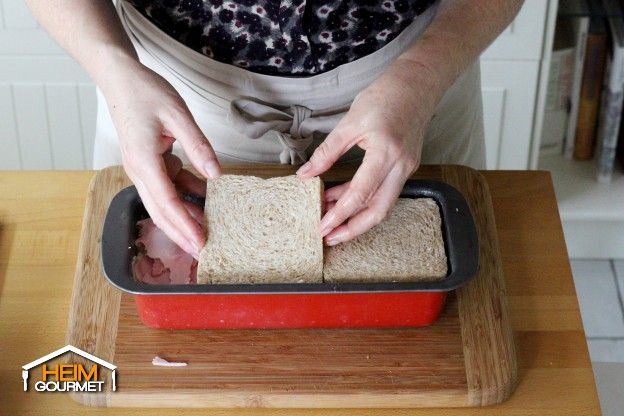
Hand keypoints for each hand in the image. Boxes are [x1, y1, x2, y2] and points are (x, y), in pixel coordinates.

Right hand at [102, 62, 220, 257]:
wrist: (120, 80)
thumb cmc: (146, 92)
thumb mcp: (177, 114)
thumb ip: (198, 145)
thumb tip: (216, 173)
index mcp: (143, 161)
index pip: (166, 202)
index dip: (184, 225)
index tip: (200, 242)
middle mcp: (139, 170)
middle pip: (160, 211)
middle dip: (181, 234)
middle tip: (202, 252)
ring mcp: (142, 169)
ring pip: (163, 203)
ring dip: (183, 218)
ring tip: (206, 233)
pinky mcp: (148, 164)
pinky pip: (167, 187)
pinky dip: (184, 196)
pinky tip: (203, 201)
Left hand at [297, 60, 440, 244]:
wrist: (417, 84)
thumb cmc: (385, 96)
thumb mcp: (350, 122)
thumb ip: (327, 151)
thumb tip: (305, 174)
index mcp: (385, 153)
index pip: (360, 194)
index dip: (339, 214)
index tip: (322, 227)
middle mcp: (401, 166)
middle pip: (378, 210)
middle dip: (353, 229)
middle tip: (330, 237)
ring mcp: (407, 167)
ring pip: (383, 203)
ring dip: (357, 215)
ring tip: (331, 219)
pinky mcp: (406, 166)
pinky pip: (384, 190)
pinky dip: (364, 197)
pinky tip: (342, 196)